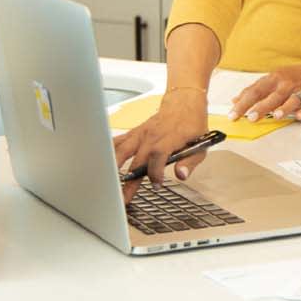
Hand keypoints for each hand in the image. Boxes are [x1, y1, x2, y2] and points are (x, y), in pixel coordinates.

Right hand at [113, 87, 210, 202]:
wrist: (184, 103)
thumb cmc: (192, 125)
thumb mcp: (201, 144)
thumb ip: (190, 162)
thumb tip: (182, 175)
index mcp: (170, 138)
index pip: (158, 155)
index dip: (156, 171)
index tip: (156, 184)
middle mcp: (152, 135)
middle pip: (137, 159)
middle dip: (130, 180)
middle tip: (124, 197)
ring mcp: (141, 134)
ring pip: (123, 150)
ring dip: (114, 168)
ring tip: (107, 184)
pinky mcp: (134, 133)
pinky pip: (118, 142)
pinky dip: (108, 151)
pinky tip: (100, 163)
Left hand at [229, 62, 300, 121]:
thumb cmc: (295, 77)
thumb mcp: (273, 78)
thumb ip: (255, 89)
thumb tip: (236, 100)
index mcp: (274, 78)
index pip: (255, 91)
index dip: (243, 103)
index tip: (233, 113)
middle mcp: (286, 84)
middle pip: (272, 97)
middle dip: (261, 107)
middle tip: (251, 117)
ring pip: (291, 100)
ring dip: (284, 108)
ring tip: (277, 116)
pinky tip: (299, 116)